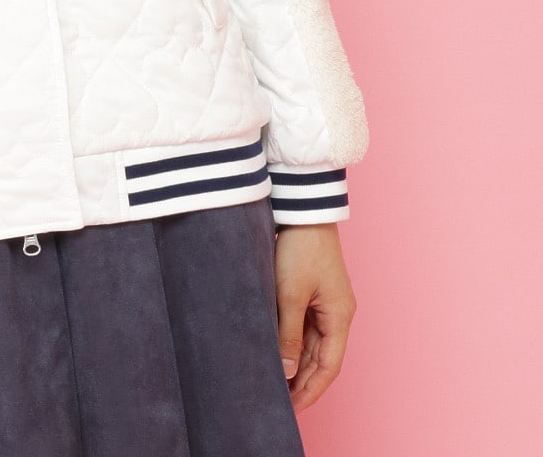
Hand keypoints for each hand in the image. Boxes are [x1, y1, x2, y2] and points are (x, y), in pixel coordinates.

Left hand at [273, 223, 356, 412]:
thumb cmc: (300, 247)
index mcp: (340, 317)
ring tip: (275, 381)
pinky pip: (305, 325)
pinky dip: (293, 342)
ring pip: (313, 343)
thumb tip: (287, 372)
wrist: (302, 207)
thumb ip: (288, 335)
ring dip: (297, 363)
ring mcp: (326, 301)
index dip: (311, 391)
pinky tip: (277, 350)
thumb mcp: (290, 294)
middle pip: (322, 358)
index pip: (328, 367)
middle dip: (303, 382)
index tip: (291, 410)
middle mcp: (338, 313)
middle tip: (279, 401)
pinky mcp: (313, 289)